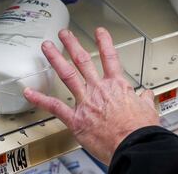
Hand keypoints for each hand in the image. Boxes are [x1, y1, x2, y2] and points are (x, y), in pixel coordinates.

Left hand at [23, 28, 158, 163]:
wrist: (133, 145)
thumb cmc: (140, 131)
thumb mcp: (148, 110)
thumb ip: (144, 100)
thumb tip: (147, 96)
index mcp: (117, 86)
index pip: (110, 58)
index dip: (104, 42)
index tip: (99, 32)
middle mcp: (99, 90)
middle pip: (83, 61)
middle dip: (72, 45)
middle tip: (64, 35)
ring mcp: (86, 102)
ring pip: (67, 75)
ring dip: (55, 59)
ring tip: (47, 47)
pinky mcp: (76, 119)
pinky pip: (54, 106)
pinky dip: (40, 99)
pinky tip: (29, 92)